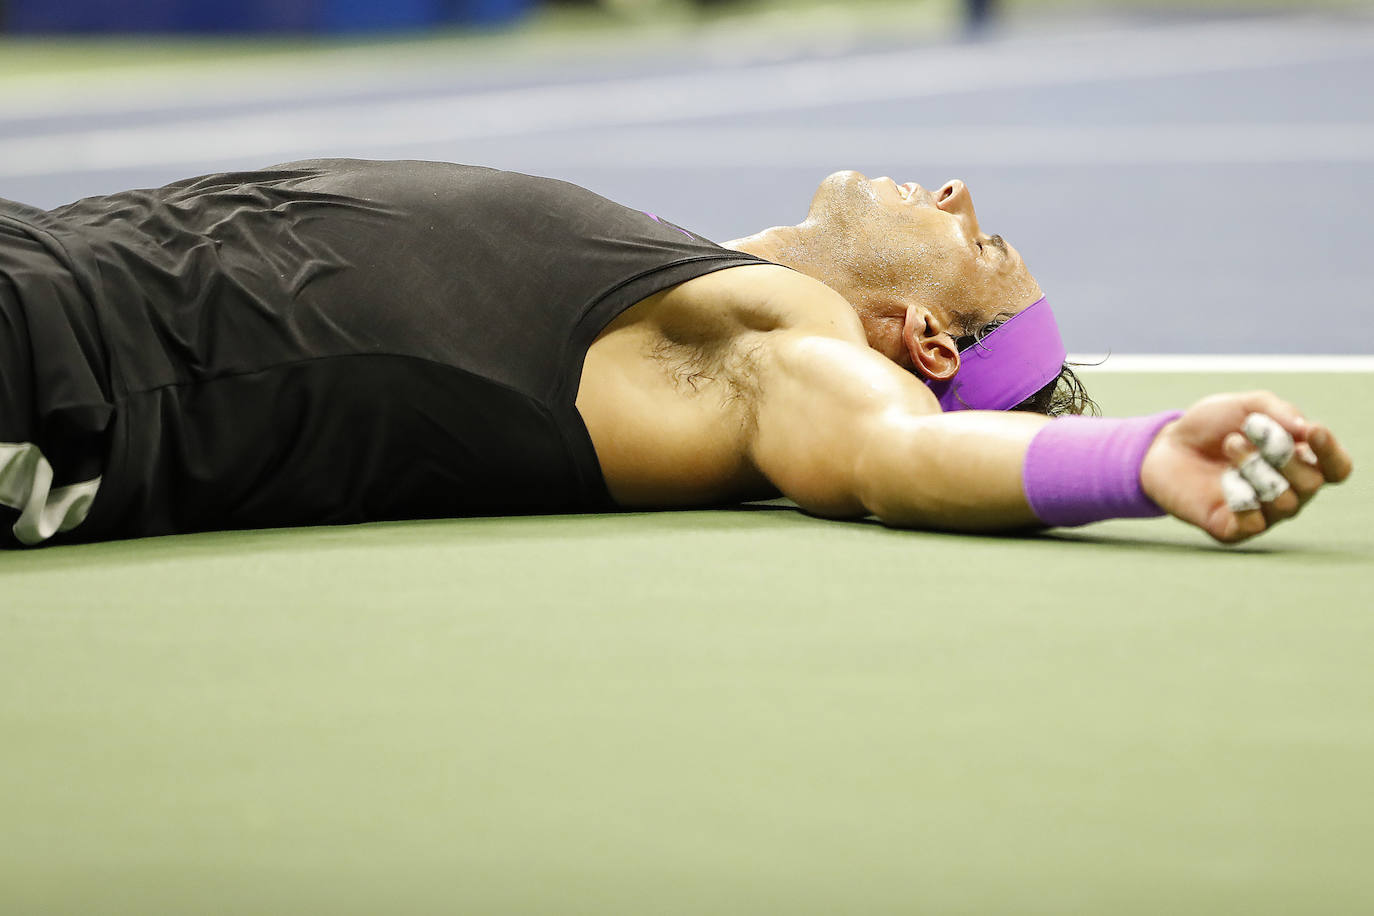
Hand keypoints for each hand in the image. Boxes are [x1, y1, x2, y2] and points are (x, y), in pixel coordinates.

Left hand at [1139, 391, 1352, 543]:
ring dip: (1258, 469)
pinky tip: (1224, 481)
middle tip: (1245, 434)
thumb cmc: (1209, 426)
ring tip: (1230, 445)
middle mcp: (1287, 491)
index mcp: (1298, 461)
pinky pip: (1255, 524)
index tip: (1313, 430)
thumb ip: (1278, 411)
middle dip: (1283, 456)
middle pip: (1311, 484)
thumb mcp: (1244, 406)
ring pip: (1285, 503)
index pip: (1335, 467)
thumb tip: (1307, 430)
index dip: (1331, 452)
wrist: (1162, 446)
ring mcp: (1262, 513)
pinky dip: (1242, 500)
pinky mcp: (1234, 530)